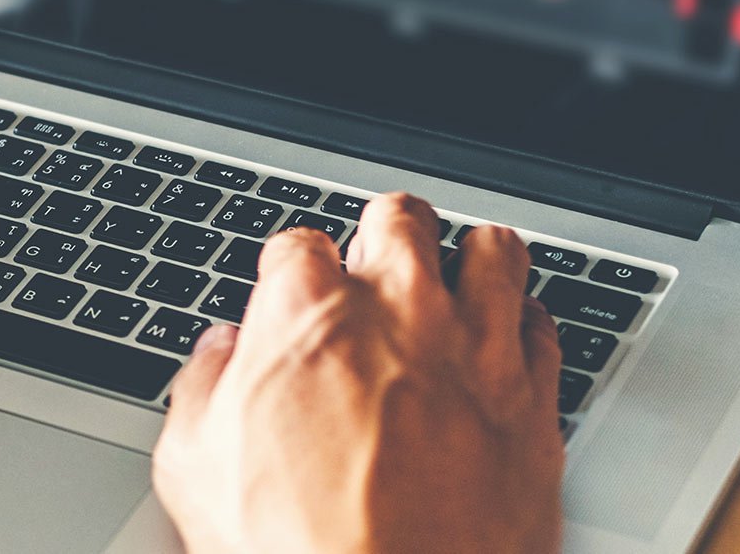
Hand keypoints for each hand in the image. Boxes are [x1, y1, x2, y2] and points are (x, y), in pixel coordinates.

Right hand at [153, 195, 564, 553]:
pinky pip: (544, 326)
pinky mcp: (534, 402)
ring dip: (468, 259)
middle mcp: (398, 311)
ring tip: (455, 281)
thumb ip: (204, 389)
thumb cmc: (297, 549)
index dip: (291, 269)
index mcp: (306, 313)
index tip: (292, 293)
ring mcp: (476, 350)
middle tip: (375, 270)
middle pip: (399, 218)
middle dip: (383, 235)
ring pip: (491, 250)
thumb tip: (219, 357)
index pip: (298, 242)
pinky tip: (504, 345)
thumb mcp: (195, 469)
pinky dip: (523, 326)